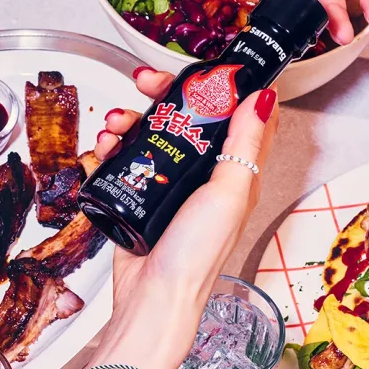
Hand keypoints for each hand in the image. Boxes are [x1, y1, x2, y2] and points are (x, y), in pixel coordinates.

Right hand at [89, 68, 277, 368]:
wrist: (151, 299)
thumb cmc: (196, 256)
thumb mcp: (229, 192)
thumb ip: (245, 142)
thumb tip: (263, 97)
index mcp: (237, 172)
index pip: (238, 115)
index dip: (222, 86)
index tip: (201, 69)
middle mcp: (205, 176)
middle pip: (188, 117)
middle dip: (163, 94)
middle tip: (145, 84)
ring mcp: (171, 186)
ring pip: (152, 134)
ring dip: (131, 119)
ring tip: (115, 125)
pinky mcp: (140, 197)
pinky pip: (126, 159)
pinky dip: (112, 147)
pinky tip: (104, 148)